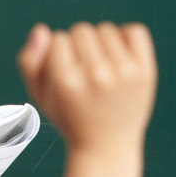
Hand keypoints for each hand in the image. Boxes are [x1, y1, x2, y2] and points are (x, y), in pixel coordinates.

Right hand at [17, 21, 157, 158]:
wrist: (107, 146)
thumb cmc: (70, 117)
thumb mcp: (41, 96)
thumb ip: (30, 63)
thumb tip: (42, 30)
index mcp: (66, 82)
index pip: (59, 38)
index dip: (59, 53)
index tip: (65, 73)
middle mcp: (96, 76)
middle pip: (82, 30)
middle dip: (79, 46)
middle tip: (84, 73)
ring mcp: (123, 74)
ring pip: (106, 29)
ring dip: (101, 43)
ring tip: (101, 68)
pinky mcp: (145, 72)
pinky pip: (135, 31)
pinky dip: (127, 37)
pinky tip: (120, 57)